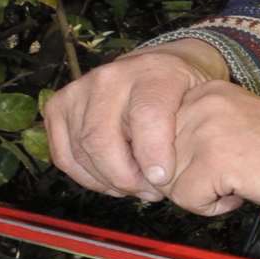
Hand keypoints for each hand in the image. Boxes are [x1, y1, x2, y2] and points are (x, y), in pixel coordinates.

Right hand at [43, 41, 225, 200]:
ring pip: (83, 152)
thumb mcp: (201, 100)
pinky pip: (64, 156)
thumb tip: (171, 176)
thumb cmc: (183, 90)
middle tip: (151, 192)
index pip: (147, 116)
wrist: (158, 66)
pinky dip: (87, 178)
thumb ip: (191, 130)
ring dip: (109, 181)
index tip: (163, 180)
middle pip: (103, 140)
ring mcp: (78, 91)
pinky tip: (112, 182)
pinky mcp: (57, 107)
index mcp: (151, 72)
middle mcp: (109, 78)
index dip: (153, 154)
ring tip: (137, 188)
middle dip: (126, 177)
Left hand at [163, 82, 259, 215]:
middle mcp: (199, 102)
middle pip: (156, 162)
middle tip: (229, 174)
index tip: (209, 166)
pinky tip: (244, 190)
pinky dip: (214, 207)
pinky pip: (187, 200)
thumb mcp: (231, 126)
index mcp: (203, 91)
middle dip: (186, 180)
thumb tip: (147, 171)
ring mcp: (207, 128)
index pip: (152, 137)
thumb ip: (191, 134)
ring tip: (239, 179)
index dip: (174, 163)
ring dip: (200, 194)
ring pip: (167, 184)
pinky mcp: (217, 157)